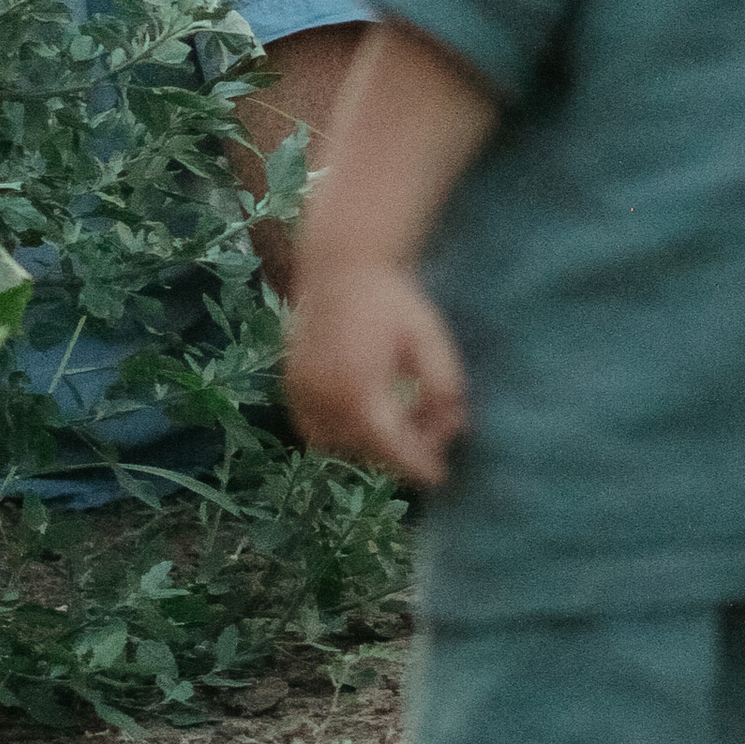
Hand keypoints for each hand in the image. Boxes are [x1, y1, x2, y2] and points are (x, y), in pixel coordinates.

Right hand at [283, 267, 468, 487]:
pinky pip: (313, 426)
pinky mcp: (290, 383)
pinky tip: (362, 411)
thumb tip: (454, 429)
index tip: (439, 477)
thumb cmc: (392, 301)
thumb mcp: (430, 341)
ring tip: (398, 419)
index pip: (391, 449)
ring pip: (336, 443)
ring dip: (366, 442)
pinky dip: (336, 430)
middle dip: (398, 450)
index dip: (418, 466)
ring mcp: (302, 392)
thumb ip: (444, 387)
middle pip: (365, 449)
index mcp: (360, 390)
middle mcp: (324, 398)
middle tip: (428, 433)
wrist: (342, 266)